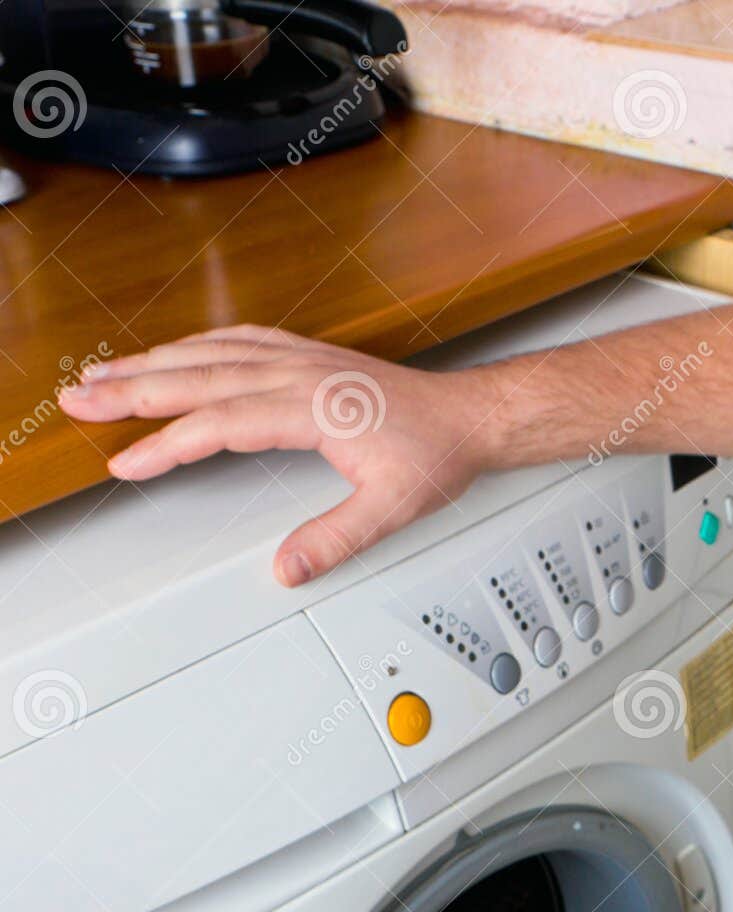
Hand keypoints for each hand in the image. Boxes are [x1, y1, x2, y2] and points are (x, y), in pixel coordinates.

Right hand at [60, 325, 501, 587]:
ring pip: (214, 353)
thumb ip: (336, 538)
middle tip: (76, 398)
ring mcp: (305, 360)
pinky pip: (243, 340)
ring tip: (102, 372)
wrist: (472, 416)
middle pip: (201, 377)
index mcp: (314, 407)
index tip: (126, 462)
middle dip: (133, 388)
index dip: (168, 444)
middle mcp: (302, 374)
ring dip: (155, 361)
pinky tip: (178, 351)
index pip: (221, 424)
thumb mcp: (393, 508)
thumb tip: (287, 568)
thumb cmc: (437, 453)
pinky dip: (200, 344)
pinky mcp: (313, 357)